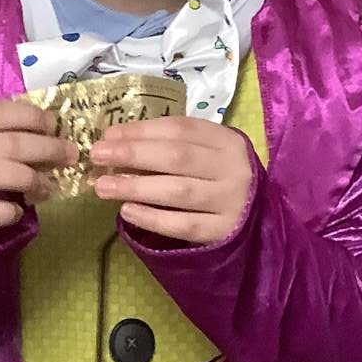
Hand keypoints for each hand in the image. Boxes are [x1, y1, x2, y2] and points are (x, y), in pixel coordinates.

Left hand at [91, 116, 253, 243]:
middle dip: (133, 154)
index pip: (180, 129)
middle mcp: (233, 169)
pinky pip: (183, 225)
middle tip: (98, 156)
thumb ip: (174, 144)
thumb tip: (117, 139)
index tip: (109, 134)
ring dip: (136, 187)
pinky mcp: (222, 232)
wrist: (264, 220)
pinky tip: (127, 211)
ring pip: (178, 191)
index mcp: (228, 141)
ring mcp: (230, 202)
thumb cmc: (223, 179)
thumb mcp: (210, 153)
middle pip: (177, 157)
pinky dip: (153, 218)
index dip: (142, 130)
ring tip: (102, 186)